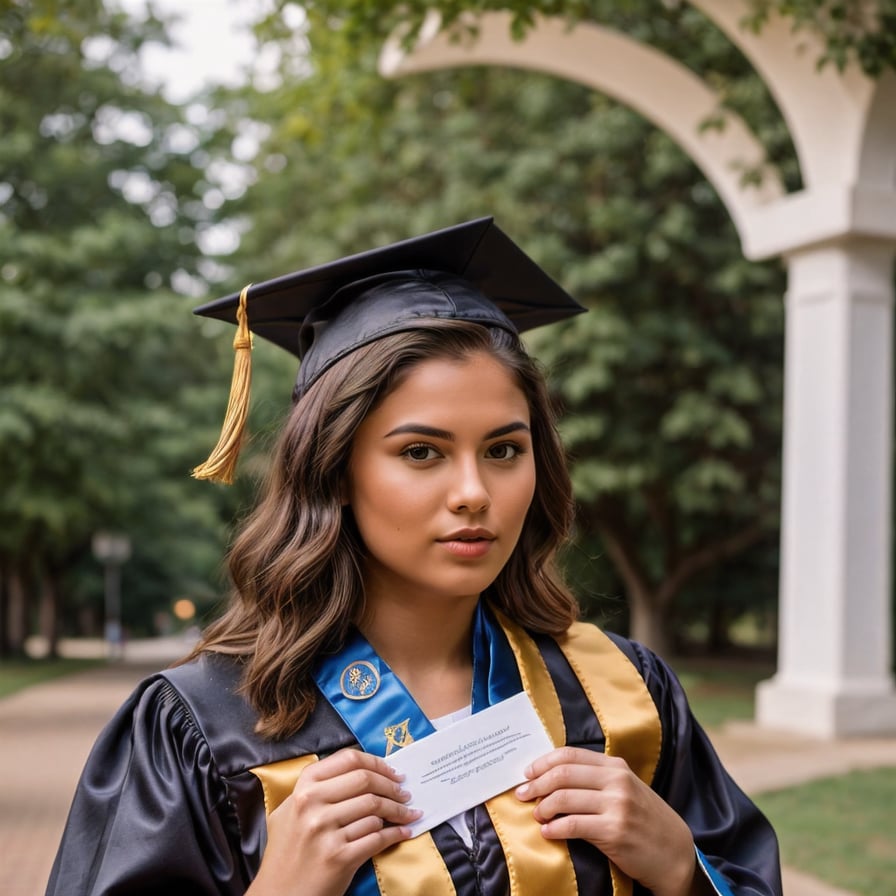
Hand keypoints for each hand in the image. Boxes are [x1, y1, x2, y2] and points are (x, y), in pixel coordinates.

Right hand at [247, 748, 421, 895]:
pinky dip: (395, 834)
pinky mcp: (340, 857)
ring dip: (398, 810)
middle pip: (366, 781)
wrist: (278, 894)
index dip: (376, 763)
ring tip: (407, 813)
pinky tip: (403, 832)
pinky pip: (377, 837)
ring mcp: (326, 831)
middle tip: (404, 792)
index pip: (348, 759)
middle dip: (392, 786)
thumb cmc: (286, 852)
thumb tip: (358, 771)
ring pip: (375, 809)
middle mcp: (313, 805)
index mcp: (304, 787)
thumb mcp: (290, 810)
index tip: (392, 771)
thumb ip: (315, 788)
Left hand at [515, 747, 703, 895]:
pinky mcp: (614, 831)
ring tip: (536, 816)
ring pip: (565, 798)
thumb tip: (552, 775)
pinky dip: (554, 828)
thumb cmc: (645, 820)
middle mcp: (617, 781)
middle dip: (536, 784)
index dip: (543, 762)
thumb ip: (596, 779)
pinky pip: (573, 825)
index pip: (570, 755)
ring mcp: (617, 806)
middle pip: (563, 774)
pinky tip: (548, 832)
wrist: (676, 853)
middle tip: (521, 794)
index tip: (527, 773)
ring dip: (543, 808)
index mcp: (616, 766)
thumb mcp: (625, 789)